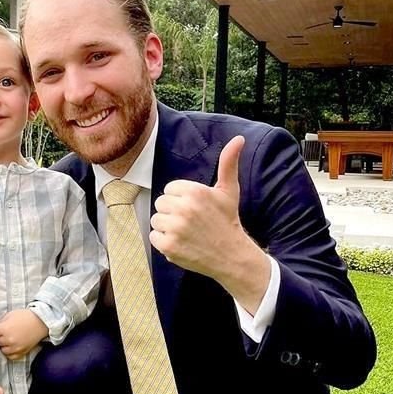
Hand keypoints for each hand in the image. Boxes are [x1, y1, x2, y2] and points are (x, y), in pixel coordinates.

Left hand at [0, 309, 47, 359]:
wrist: (41, 322)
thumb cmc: (26, 316)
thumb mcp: (10, 315)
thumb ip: (1, 322)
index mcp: (5, 329)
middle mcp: (9, 340)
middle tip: (3, 332)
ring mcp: (16, 348)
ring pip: (2, 350)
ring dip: (3, 345)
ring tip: (8, 339)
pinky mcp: (22, 352)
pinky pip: (11, 356)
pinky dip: (10, 352)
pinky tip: (12, 346)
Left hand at [149, 136, 269, 313]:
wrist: (231, 255)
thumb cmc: (227, 220)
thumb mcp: (228, 190)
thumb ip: (228, 163)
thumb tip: (238, 138)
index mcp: (195, 191)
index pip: (170, 189)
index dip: (181, 199)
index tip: (196, 209)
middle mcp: (184, 208)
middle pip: (161, 204)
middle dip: (173, 212)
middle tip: (191, 222)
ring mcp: (175, 228)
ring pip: (156, 220)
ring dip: (168, 227)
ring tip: (187, 233)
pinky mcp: (169, 246)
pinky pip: (154, 237)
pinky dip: (164, 242)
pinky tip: (181, 243)